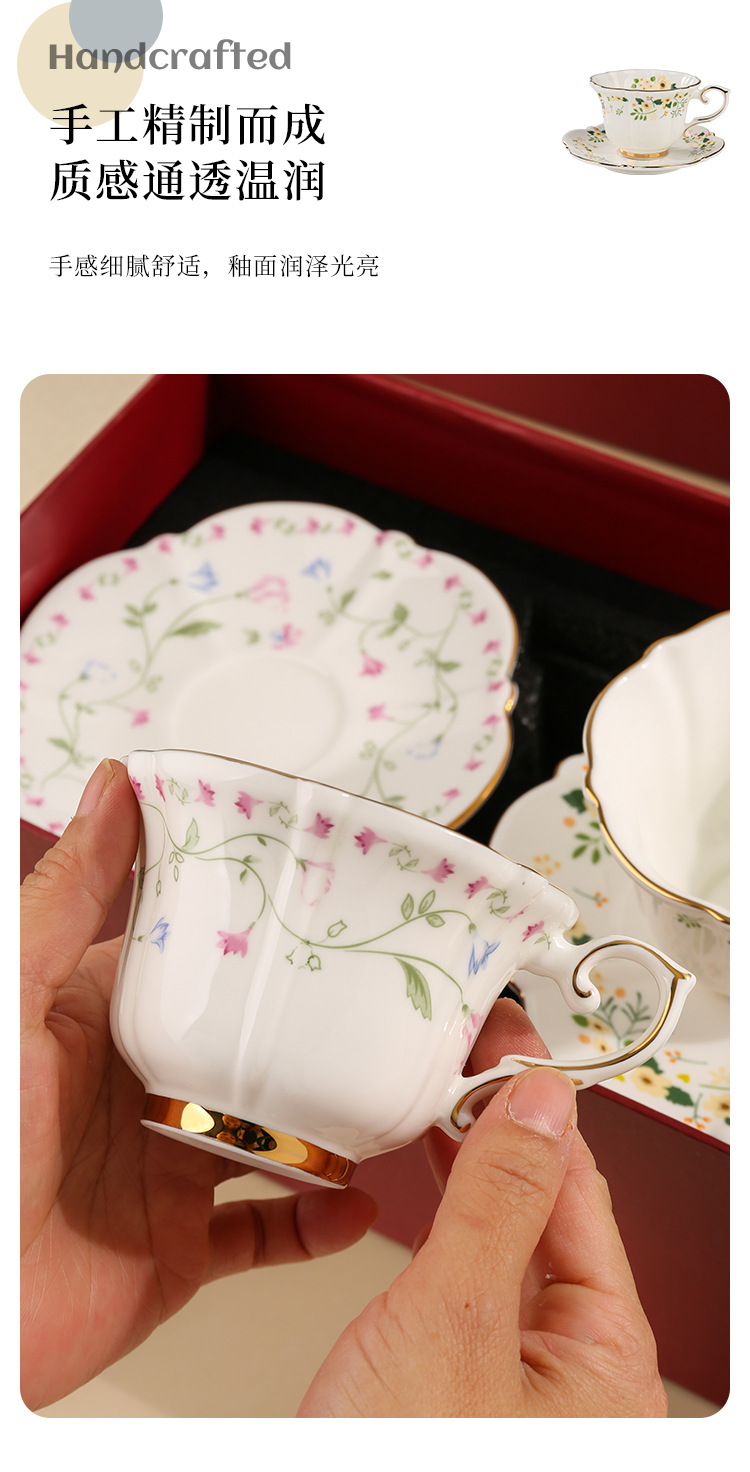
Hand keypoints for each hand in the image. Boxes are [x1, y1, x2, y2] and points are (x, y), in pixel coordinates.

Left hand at [20, 759, 376, 1410]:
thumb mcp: (18, 1000)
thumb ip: (65, 900)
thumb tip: (110, 790)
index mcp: (102, 1023)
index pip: (195, 959)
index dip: (258, 932)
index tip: (324, 901)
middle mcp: (140, 1092)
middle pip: (251, 1046)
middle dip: (320, 1027)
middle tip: (393, 1002)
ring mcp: (164, 1171)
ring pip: (275, 1133)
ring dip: (335, 1119)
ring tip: (396, 1092)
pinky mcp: (178, 1250)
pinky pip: (269, 1232)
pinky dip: (318, 1223)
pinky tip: (355, 1203)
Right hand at [299, 1000, 666, 1416]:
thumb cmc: (394, 1469)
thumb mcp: (452, 1326)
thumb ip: (500, 1204)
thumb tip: (538, 1103)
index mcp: (611, 1364)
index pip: (585, 1194)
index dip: (540, 1105)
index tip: (503, 1040)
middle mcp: (580, 1377)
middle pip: (557, 1215)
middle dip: (509, 1127)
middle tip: (464, 1051)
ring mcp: (524, 1390)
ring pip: (514, 1246)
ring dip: (480, 1167)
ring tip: (445, 1095)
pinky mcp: (468, 1393)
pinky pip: (478, 1284)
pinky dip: (455, 1222)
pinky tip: (433, 1182)